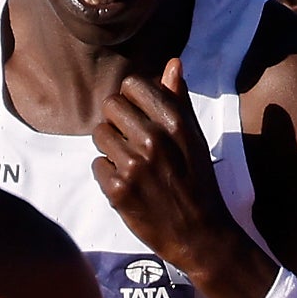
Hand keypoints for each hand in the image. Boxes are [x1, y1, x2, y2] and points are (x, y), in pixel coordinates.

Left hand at [91, 72, 259, 297]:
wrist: (199, 234)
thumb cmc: (198, 183)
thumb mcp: (194, 138)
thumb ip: (178, 100)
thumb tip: (173, 63)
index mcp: (174, 122)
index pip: (131, 85)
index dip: (131, 99)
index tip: (139, 115)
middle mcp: (153, 140)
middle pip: (110, 106)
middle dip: (117, 121)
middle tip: (132, 142)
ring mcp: (133, 166)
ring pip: (99, 134)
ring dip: (110, 147)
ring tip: (131, 163)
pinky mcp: (118, 191)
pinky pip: (97, 165)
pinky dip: (108, 174)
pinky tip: (128, 184)